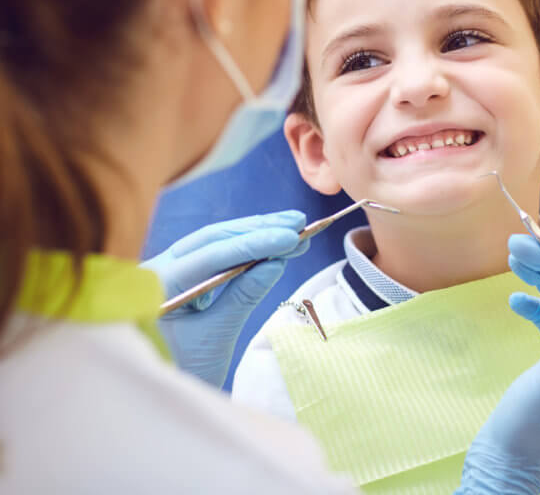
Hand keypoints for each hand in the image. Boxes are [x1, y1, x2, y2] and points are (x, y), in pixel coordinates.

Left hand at [142, 211, 307, 386]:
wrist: (159, 403)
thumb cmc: (181, 374)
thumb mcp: (215, 338)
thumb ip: (243, 296)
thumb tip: (277, 261)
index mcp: (156, 285)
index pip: (211, 254)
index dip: (254, 243)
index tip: (291, 236)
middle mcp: (157, 268)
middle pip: (213, 239)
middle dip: (258, 230)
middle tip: (298, 223)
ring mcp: (168, 269)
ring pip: (216, 242)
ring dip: (257, 233)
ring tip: (295, 228)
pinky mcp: (182, 276)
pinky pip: (216, 254)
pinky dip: (247, 249)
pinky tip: (273, 242)